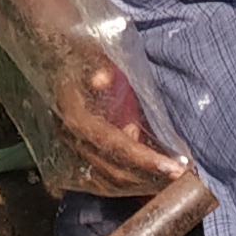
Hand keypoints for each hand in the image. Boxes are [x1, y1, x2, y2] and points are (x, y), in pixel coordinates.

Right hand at [48, 58, 189, 194]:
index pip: (112, 143)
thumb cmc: (81, 53)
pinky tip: (149, 182)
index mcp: (74, 115)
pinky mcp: (75, 155)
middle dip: (149, 176)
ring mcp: (71, 149)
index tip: (174, 167)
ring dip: (140, 184)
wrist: (53, 56)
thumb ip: (99, 63)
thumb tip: (102, 79)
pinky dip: (126, 184)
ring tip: (171, 180)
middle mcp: (71, 138)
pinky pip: (102, 180)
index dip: (143, 158)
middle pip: (113, 169)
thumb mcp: (91, 50)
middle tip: (183, 176)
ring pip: (108, 179)